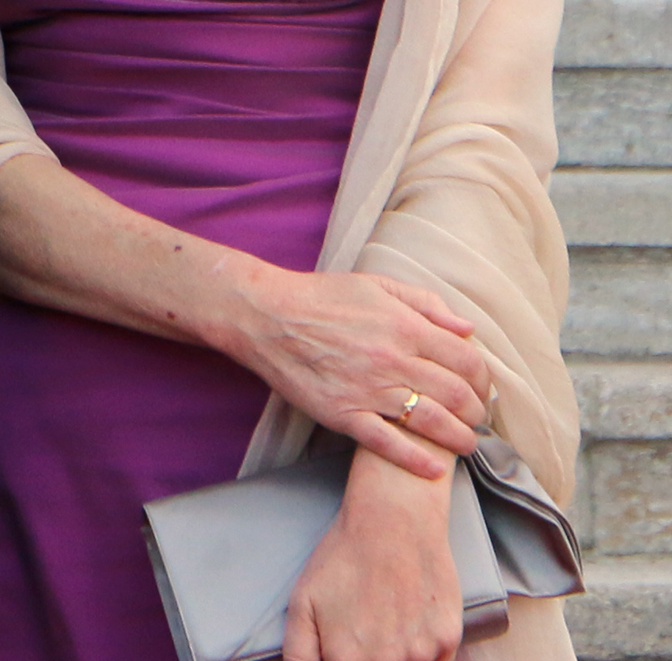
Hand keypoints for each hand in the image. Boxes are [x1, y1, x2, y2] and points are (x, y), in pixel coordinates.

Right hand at [215, 265, 490, 475]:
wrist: (269, 316)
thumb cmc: (323, 297)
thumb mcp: (377, 285)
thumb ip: (425, 303)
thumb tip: (466, 329)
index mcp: (404, 326)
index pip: (466, 360)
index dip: (483, 379)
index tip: (482, 389)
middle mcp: (393, 360)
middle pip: (456, 395)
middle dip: (476, 412)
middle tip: (477, 419)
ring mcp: (370, 390)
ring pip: (432, 423)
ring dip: (459, 438)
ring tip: (465, 444)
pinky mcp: (345, 415)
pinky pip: (389, 444)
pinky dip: (416, 460)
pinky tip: (434, 468)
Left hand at [284, 443, 462, 660]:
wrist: (393, 516)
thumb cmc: (345, 557)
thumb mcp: (302, 601)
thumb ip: (299, 653)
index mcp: (346, 659)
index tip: (347, 647)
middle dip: (371, 656)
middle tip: (369, 628)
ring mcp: (420, 654)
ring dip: (398, 655)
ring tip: (387, 619)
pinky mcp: (447, 640)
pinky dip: (423, 650)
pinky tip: (411, 619)